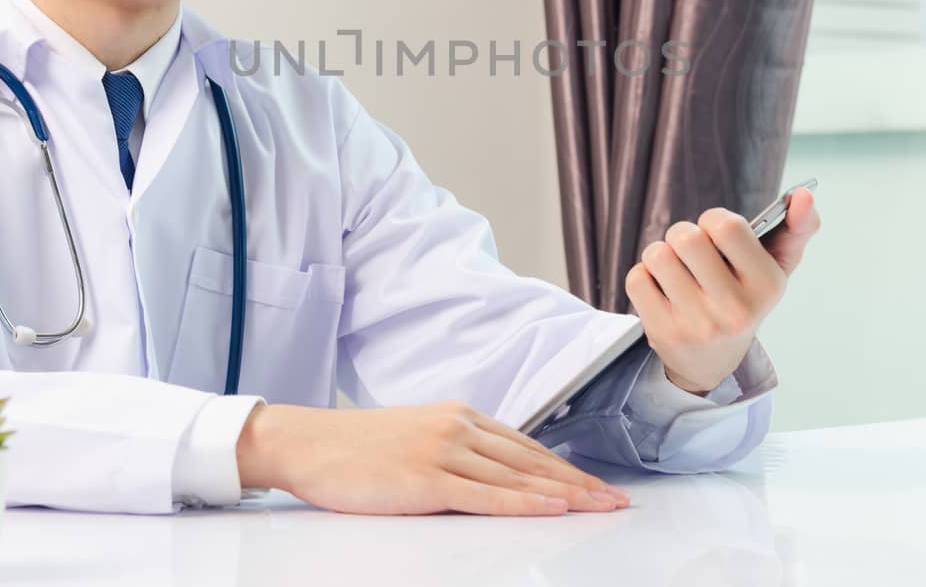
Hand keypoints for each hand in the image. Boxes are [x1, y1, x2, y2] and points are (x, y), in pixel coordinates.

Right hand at [235, 401, 630, 515]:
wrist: (308, 443)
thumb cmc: (356, 448)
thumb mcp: (416, 436)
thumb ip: (457, 450)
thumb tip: (493, 473)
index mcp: (460, 415)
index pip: (526, 447)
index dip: (566, 468)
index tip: (596, 485)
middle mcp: (460, 427)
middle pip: (533, 462)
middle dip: (579, 483)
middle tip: (617, 500)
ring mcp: (445, 451)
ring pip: (519, 478)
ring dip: (566, 495)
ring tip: (600, 508)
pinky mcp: (428, 479)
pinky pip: (488, 496)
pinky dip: (526, 504)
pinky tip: (553, 509)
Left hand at [626, 188, 820, 394]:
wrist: (712, 362)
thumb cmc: (744, 298)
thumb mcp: (776, 268)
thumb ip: (797, 228)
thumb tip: (805, 195)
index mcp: (767, 286)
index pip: (727, 225)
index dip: (714, 220)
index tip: (717, 235)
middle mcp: (734, 310)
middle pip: (686, 236)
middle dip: (682, 234)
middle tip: (691, 251)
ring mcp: (697, 325)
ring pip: (657, 254)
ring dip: (660, 254)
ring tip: (675, 270)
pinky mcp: (663, 333)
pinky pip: (637, 278)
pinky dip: (644, 277)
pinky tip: (661, 291)